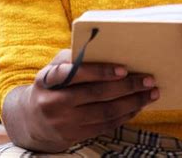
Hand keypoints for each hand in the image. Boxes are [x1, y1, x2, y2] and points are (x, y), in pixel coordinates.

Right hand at [22, 49, 158, 151]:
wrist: (31, 119)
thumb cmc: (52, 83)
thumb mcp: (54, 66)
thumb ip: (74, 57)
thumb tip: (105, 45)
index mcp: (48, 80)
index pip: (75, 73)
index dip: (100, 71)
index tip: (124, 69)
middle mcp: (54, 103)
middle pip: (96, 95)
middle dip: (127, 87)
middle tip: (148, 79)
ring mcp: (64, 123)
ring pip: (104, 113)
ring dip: (131, 103)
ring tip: (150, 94)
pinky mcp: (74, 136)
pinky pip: (104, 127)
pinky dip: (124, 116)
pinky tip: (137, 107)